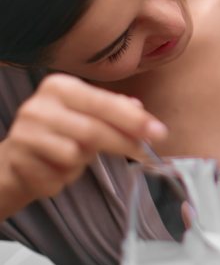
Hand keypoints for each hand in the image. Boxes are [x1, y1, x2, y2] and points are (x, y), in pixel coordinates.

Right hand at [0, 73, 167, 218]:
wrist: (16, 160)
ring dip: (85, 162)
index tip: (159, 132)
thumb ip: (115, 111)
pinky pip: (59, 176)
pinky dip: (66, 177)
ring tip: (74, 157)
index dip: (133, 119)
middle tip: (147, 154)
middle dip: (124, 144)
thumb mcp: (88, 115)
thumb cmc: (61, 134)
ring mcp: (24, 134)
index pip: (104, 103)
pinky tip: (55, 169)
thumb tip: (140, 109)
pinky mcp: (18, 162)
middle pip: (93, 130)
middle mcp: (38, 106)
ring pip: (75, 155)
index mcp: (59, 87)